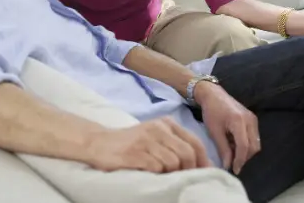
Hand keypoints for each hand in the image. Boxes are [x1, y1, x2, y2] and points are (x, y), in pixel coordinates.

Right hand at [85, 117, 211, 172]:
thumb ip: (174, 145)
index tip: (205, 174)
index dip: (203, 161)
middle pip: (187, 153)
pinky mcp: (134, 153)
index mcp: (167, 123)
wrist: (98, 143)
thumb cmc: (131, 143)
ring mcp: (146, 140)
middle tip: (184, 180)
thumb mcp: (155, 137)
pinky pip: (156, 167)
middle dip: (189, 170)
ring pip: (173, 162)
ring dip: (171, 174)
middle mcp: (158, 129)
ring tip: (163, 176)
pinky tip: (151, 175)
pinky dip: (157, 175)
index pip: (195, 142)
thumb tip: (199, 164)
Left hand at [194, 81, 259, 174]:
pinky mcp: (253, 119)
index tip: (234, 170)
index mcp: (239, 121)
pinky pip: (254, 137)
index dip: (240, 160)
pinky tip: (234, 143)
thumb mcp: (214, 132)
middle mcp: (250, 120)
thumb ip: (223, 149)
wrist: (213, 94)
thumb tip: (228, 166)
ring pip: (255, 143)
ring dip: (245, 151)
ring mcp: (253, 119)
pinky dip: (246, 144)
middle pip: (253, 146)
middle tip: (232, 162)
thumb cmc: (211, 112)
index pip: (244, 146)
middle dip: (244, 157)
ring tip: (231, 152)